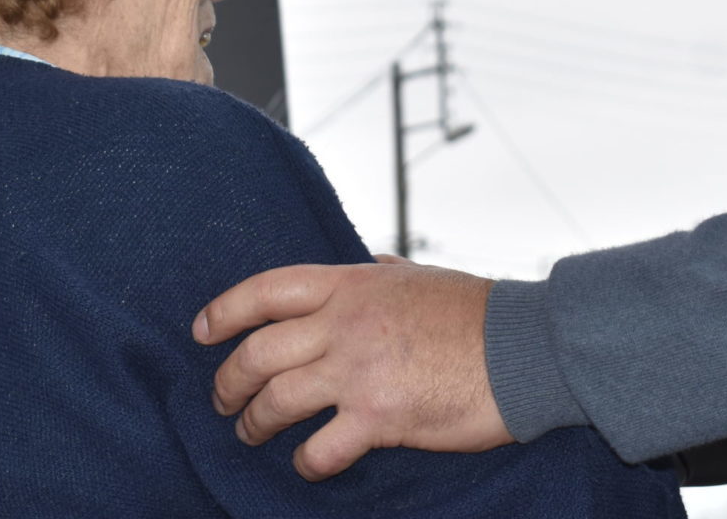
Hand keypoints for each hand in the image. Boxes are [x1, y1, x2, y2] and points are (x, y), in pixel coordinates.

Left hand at [193, 262, 512, 479]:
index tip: (202, 331)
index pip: (266, 291)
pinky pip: (322, 447)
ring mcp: (359, 370)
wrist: (524, 348)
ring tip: (250, 433)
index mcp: (351, 284)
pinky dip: (307, 462)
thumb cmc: (476, 312)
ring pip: (277, 399)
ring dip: (255, 422)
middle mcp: (345, 323)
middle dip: (229, 380)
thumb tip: (371, 260)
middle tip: (222, 399)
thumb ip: (383, 272)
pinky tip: (308, 465)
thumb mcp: (418, 274)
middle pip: (258, 351)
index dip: (225, 310)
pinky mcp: (381, 418)